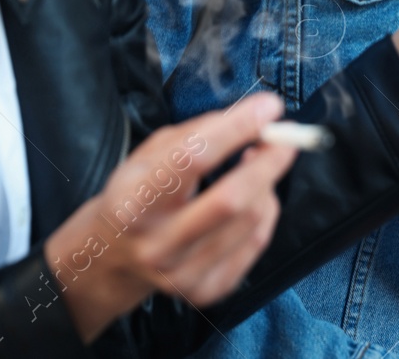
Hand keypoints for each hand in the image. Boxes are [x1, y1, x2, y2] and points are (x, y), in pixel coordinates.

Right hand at [45, 94, 297, 341]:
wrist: (113, 256)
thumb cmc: (139, 193)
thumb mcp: (148, 154)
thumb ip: (198, 132)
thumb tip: (255, 118)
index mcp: (134, 201)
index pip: (192, 158)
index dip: (237, 128)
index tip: (269, 106)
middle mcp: (156, 244)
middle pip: (231, 199)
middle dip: (269, 161)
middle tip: (286, 137)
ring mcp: (181, 274)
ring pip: (251, 219)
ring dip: (266, 183)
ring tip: (256, 165)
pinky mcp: (205, 292)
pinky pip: (257, 242)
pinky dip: (265, 210)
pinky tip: (252, 197)